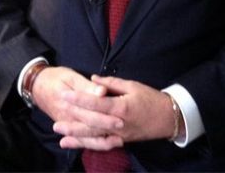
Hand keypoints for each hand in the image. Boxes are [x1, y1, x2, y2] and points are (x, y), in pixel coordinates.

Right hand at [32, 67, 125, 149]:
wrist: (38, 86)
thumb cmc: (56, 78)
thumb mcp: (70, 76)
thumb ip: (86, 86)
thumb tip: (102, 91)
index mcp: (69, 102)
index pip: (90, 111)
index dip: (105, 114)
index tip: (120, 116)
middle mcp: (68, 116)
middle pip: (90, 125)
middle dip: (107, 127)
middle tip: (123, 127)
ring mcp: (67, 124)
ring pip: (86, 136)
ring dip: (102, 141)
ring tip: (118, 141)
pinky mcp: (68, 127)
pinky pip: (81, 139)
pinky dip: (92, 144)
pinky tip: (105, 145)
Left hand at [53, 75, 175, 149]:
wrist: (168, 118)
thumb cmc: (151, 98)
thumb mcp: (133, 85)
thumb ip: (111, 83)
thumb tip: (93, 79)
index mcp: (121, 107)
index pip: (95, 103)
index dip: (78, 99)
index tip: (64, 94)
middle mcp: (118, 123)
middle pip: (91, 121)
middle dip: (72, 117)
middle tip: (56, 112)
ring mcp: (119, 135)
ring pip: (93, 136)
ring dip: (75, 134)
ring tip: (59, 131)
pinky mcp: (120, 141)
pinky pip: (101, 144)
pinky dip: (87, 144)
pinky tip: (75, 143)